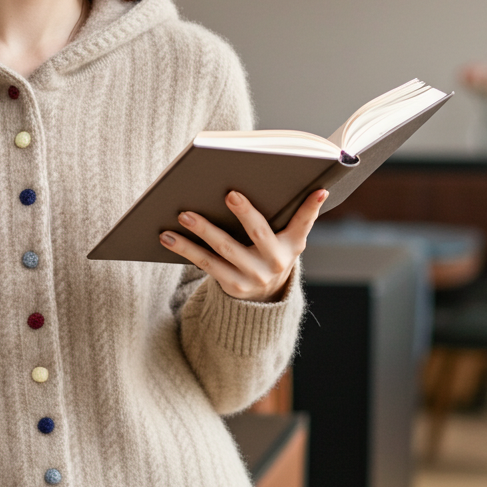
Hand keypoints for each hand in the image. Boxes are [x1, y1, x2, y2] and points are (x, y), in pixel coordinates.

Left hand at [159, 189, 327, 301]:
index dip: (310, 208)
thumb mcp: (291, 238)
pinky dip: (185, 249)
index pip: (304, 223)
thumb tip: (320, 189)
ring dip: (202, 230)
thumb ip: (300, 216)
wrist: (264, 296)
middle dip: (245, 213)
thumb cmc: (272, 252)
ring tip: (183, 215)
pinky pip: (205, 263)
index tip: (317, 189)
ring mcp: (252, 275)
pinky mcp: (231, 285)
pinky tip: (167, 235)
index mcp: (292, 244)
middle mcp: (275, 262)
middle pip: (258, 233)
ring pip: (224, 249)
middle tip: (228, 193)